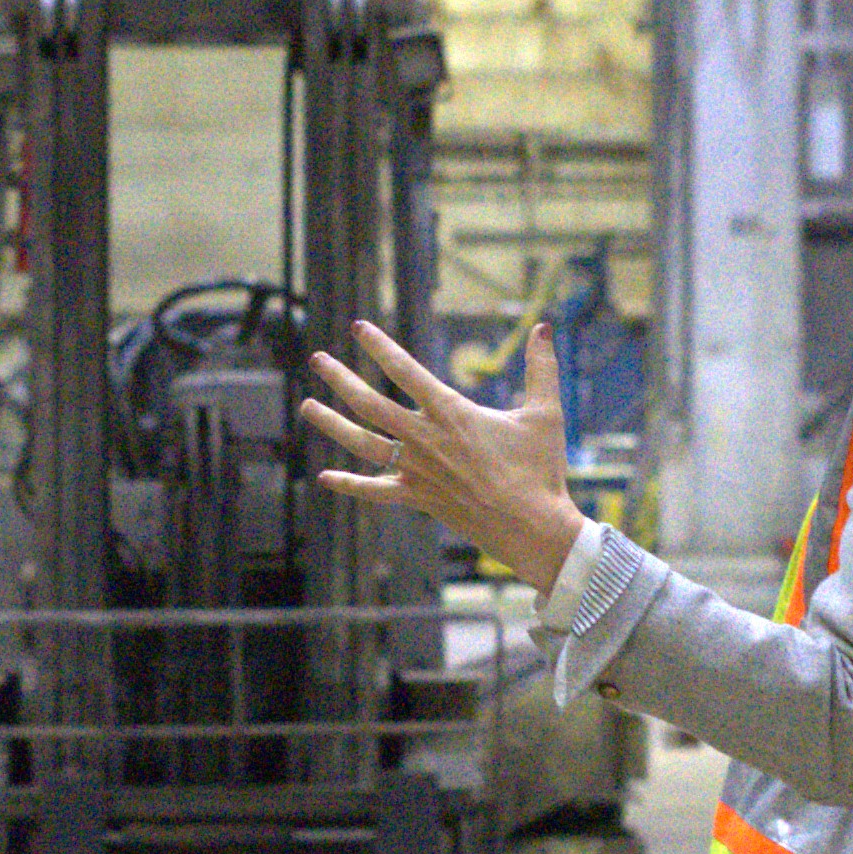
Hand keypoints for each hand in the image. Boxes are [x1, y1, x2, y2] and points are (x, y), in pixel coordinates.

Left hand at [299, 319, 585, 596]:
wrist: (531, 527)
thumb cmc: (540, 470)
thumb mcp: (546, 413)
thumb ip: (541, 368)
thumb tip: (544, 326)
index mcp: (452, 413)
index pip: (405, 371)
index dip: (380, 347)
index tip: (358, 328)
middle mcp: (426, 439)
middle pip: (371, 404)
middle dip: (341, 379)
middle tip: (318, 360)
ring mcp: (417, 471)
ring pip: (363, 443)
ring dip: (332, 423)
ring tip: (307, 405)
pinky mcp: (418, 498)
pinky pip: (376, 491)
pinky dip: (349, 485)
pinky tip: (325, 477)